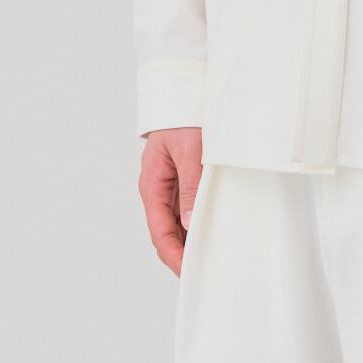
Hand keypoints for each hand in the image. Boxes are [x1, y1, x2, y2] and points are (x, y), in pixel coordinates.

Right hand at [139, 127, 202, 275]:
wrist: (186, 92)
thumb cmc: (185, 118)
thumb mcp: (190, 151)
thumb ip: (190, 186)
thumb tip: (190, 223)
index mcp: (152, 185)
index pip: (159, 231)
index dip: (173, 254)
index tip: (188, 270)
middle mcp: (158, 189)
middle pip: (166, 232)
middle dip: (181, 254)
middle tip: (203, 270)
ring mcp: (170, 186)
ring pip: (176, 223)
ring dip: (188, 240)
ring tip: (208, 256)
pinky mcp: (183, 180)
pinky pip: (186, 208)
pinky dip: (195, 223)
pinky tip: (210, 230)